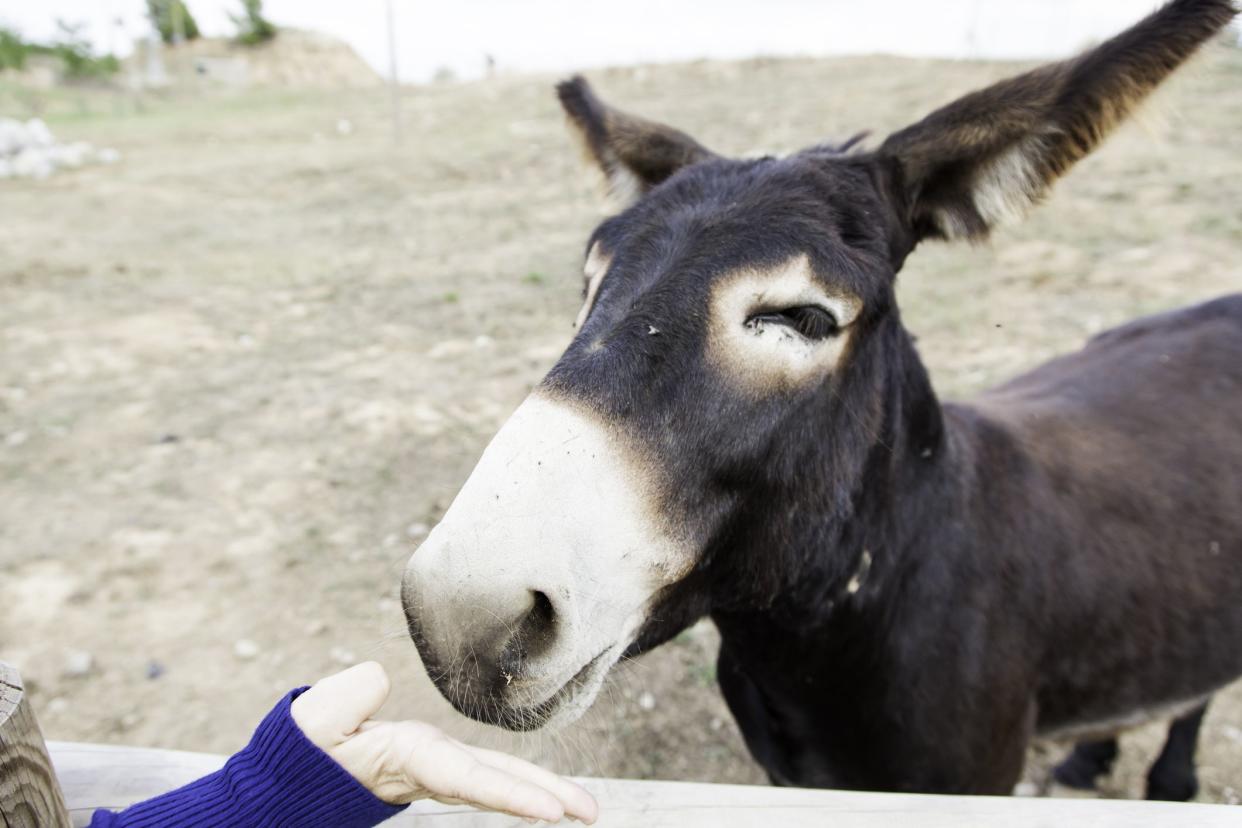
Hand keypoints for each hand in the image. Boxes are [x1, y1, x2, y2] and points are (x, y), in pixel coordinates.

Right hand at [291, 662, 597, 823]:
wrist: (292, 772)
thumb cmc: (300, 748)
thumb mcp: (312, 722)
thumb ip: (343, 700)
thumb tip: (377, 680)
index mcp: (405, 760)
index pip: (464, 779)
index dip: (507, 794)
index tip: (550, 814)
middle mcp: (427, 767)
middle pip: (494, 782)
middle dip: (542, 799)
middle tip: (591, 814)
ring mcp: (433, 766)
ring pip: (495, 776)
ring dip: (541, 790)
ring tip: (585, 809)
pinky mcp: (432, 758)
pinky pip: (485, 768)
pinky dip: (516, 778)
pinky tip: (546, 792)